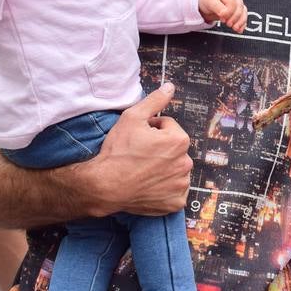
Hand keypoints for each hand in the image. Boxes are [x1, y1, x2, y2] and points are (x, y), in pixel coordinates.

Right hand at [89, 83, 192, 216]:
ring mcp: (181, 185)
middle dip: (160, 149)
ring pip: (174, 169)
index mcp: (179, 140)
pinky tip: (148, 185)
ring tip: (143, 170)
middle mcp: (186, 163)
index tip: (137, 138)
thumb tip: (170, 87)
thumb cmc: (118, 151)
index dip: (151, 129)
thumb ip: (155, 100)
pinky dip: (164, 188)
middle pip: (173, 148)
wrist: (105, 185)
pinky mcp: (175, 202)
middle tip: (139, 155)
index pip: (168, 127)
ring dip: (163, 168)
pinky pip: (173, 191)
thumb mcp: (132, 117)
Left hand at [198, 0, 246, 31]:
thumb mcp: (209, 1)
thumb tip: (224, 14)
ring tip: (235, 28)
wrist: (204, 1)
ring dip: (240, 21)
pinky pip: (243, 17)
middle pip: (239, 7)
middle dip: (235, 17)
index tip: (221, 17)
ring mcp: (236, 4)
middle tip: (228, 24)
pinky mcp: (237, 11)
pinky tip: (239, 29)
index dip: (228, 11)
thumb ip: (217, 7)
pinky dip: (242, 24)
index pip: (232, 2)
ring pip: (243, 12)